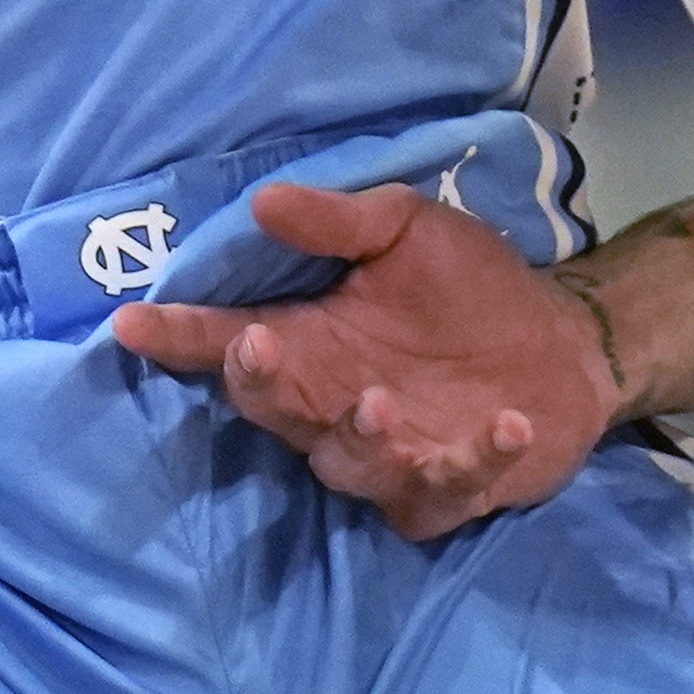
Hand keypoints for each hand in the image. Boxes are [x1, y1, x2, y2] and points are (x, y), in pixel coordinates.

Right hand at [112, 182, 617, 539]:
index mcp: (311, 344)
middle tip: (260, 348)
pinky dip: (474, 462)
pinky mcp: (446, 492)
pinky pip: (445, 491)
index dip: (177, 336)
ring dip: (360, 438)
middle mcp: (332, 407)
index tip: (132, 321)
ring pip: (348, 466)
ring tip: (382, 400)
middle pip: (273, 411)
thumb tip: (262, 201)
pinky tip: (506, 424)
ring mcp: (387, 457)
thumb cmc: (468, 286)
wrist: (561, 345)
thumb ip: (338, 223)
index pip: (225, 344)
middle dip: (261, 387)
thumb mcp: (407, 231)